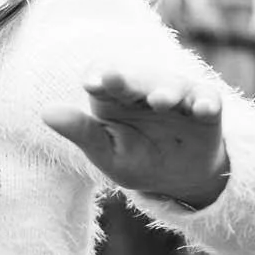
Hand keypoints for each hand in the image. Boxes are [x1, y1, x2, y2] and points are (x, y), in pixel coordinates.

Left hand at [42, 68, 231, 207]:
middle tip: (115, 79)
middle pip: (137, 78)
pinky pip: (208, 100)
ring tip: (161, 101)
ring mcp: (178, 96)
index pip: (103, 76)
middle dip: (129, 79)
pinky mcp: (206, 107)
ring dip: (167, 91)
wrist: (180, 179)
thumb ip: (81, 132)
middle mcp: (145, 90)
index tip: (92, 83)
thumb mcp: (106, 153)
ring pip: (173, 85)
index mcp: (115, 98)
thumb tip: (46, 113)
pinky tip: (203, 109)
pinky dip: (206, 103)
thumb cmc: (136, 160)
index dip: (98, 75)